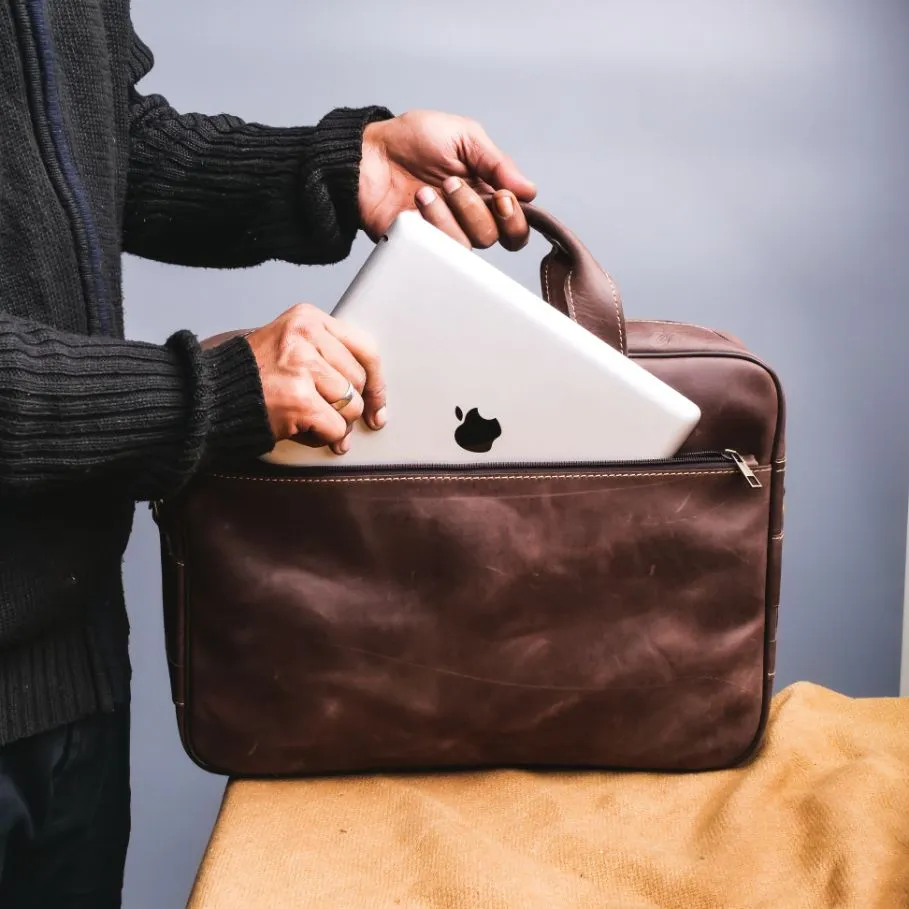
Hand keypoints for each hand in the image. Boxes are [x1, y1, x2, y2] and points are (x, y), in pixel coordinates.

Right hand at [245, 304, 384, 455]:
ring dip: (335, 423)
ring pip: (351, 406)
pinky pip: (335, 427)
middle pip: (358, 381)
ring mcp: (302, 367)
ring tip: (309, 419)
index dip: (376, 382)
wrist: (209, 397)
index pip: (364, 349)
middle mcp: (306, 336)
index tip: (377, 404)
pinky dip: (323, 437)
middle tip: (327, 415)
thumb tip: (372, 398)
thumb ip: (327, 359)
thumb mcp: (289, 347)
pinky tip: (303, 430)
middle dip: (349, 406)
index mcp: (308, 318)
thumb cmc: (251, 377)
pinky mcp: (298, 398)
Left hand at [359, 110, 536, 250]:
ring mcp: (445, 234)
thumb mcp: (463, 136)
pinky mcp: (421, 245)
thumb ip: (497, 163)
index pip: (517, 225)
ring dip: (449, 214)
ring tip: (425, 190)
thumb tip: (530, 191)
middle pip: (497, 238)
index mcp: (487, 194)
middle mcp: (470, 219)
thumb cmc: (413, 140)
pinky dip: (430, 224)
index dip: (515, 218)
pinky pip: (439, 251)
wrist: (367, 154)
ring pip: (468, 245)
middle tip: (452, 183)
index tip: (501, 196)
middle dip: (476, 210)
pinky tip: (414, 204)